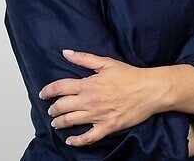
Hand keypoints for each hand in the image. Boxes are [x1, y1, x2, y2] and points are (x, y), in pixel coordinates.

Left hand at [39, 50, 166, 146]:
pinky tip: (70, 140)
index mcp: (88, 84)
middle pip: (62, 106)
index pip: (60, 88)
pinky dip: (77, 140)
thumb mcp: (106, 63)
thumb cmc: (130, 76)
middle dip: (53, 109)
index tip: (43, 94)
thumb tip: (66, 53)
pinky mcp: (107, 127)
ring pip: (71, 121)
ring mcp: (98, 115)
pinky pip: (88, 137)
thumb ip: (84, 58)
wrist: (150, 90)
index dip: (48, 91)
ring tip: (56, 123)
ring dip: (60, 123)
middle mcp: (90, 101)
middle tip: (51, 110)